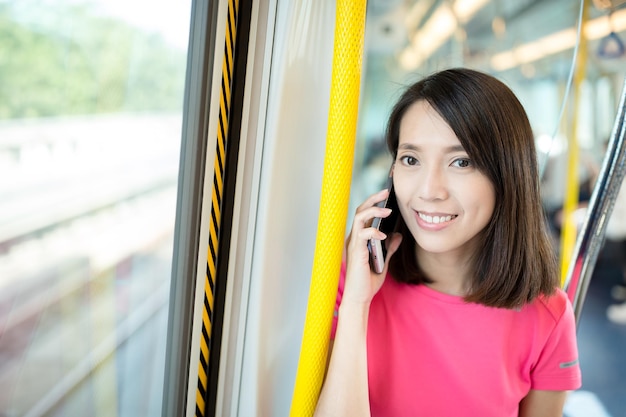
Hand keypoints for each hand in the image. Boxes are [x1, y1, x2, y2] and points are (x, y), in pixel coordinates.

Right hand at [343, 189, 402, 305]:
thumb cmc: (368, 281)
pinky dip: (373, 231)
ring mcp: (354, 244)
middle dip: (373, 199)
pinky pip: (363, 234)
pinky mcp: (356, 251)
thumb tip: (398, 235)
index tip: (386, 195)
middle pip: (361, 210)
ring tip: (387, 210)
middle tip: (386, 192)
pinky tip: (383, 235)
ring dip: (374, 210)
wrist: (360, 297)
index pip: (365, 214)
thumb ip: (389, 248)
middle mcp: (354, 238)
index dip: (373, 203)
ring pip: (360, 217)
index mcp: (359, 238)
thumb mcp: (383, 261)